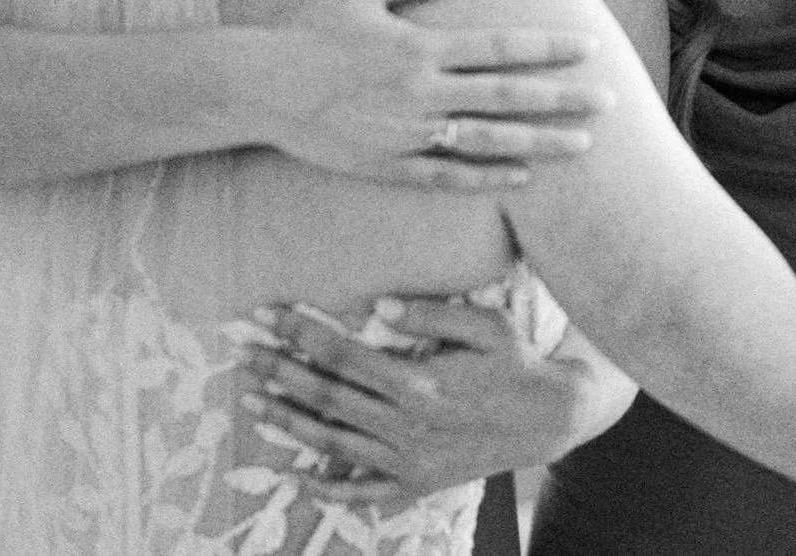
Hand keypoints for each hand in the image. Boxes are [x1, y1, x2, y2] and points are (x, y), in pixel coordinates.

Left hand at [239, 298, 604, 503]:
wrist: (552, 419)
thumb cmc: (518, 362)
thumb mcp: (486, 325)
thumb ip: (430, 314)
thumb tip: (376, 304)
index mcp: (420, 381)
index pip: (343, 354)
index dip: (300, 333)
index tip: (268, 315)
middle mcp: (407, 424)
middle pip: (327, 395)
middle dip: (279, 371)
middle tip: (244, 352)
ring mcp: (409, 459)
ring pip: (333, 440)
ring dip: (288, 420)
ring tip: (251, 401)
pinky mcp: (416, 483)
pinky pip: (361, 491)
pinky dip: (326, 487)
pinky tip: (294, 474)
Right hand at [276, 0, 610, 188]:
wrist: (258, 87)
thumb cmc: (309, 28)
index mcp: (420, 47)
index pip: (500, 47)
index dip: (549, 47)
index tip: (588, 47)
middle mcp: (422, 93)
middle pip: (508, 96)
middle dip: (564, 98)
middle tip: (610, 100)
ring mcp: (408, 134)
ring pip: (489, 140)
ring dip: (541, 142)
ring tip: (583, 145)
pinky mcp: (390, 166)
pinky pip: (449, 176)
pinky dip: (489, 177)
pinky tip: (524, 176)